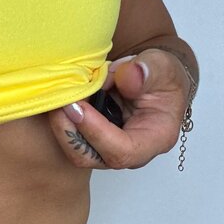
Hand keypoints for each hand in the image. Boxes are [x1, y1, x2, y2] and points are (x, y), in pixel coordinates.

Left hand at [47, 48, 193, 170]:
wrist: (155, 80)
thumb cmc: (163, 77)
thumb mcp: (162, 65)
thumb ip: (147, 70)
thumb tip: (128, 77)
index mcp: (156, 139)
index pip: (122, 150)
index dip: (95, 131)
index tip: (77, 107)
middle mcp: (132, 152)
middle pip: (91, 158)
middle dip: (69, 132)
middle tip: (59, 101)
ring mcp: (110, 148)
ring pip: (77, 151)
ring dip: (63, 125)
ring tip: (62, 95)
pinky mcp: (95, 140)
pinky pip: (73, 138)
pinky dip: (64, 120)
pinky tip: (62, 98)